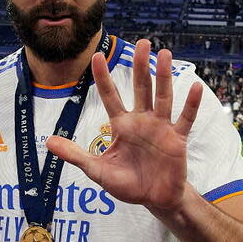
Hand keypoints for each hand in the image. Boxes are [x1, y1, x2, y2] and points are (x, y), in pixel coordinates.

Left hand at [45, 40, 202, 211]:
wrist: (154, 199)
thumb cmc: (126, 183)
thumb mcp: (96, 170)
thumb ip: (75, 155)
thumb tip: (48, 142)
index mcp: (121, 125)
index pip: (110, 95)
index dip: (103, 77)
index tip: (96, 56)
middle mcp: (141, 121)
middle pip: (140, 88)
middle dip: (140, 65)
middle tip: (141, 42)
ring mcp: (161, 128)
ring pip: (162, 97)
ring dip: (164, 76)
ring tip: (164, 54)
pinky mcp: (177, 139)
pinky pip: (185, 119)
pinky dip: (190, 104)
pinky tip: (195, 86)